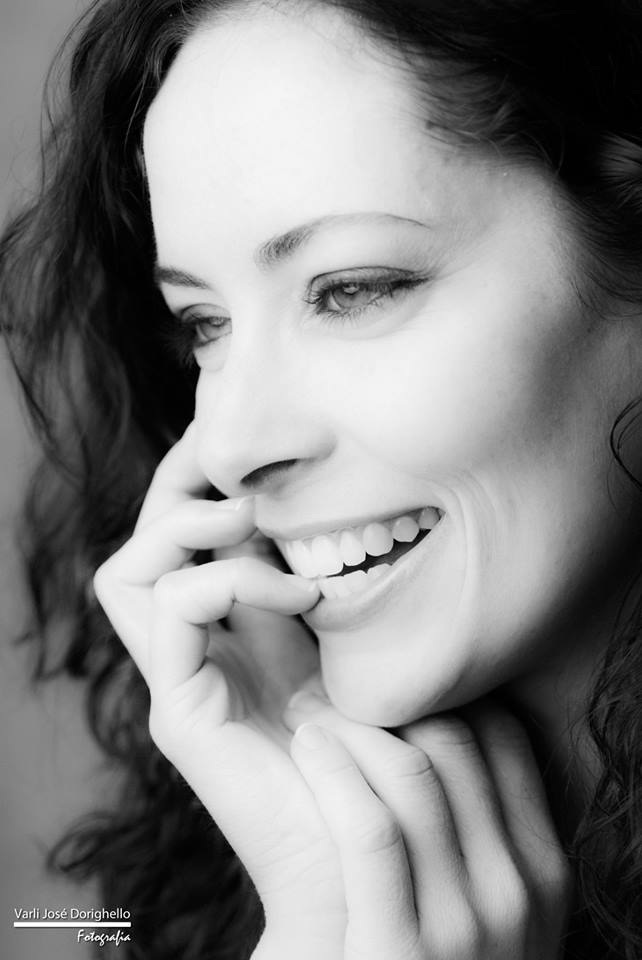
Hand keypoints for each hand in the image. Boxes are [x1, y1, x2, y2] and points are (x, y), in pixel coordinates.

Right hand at [93, 424, 347, 949]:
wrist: (371, 851)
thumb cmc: (381, 749)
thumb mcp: (359, 645)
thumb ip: (339, 592)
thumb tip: (355, 512)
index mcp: (235, 633)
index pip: (188, 542)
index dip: (205, 482)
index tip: (251, 440)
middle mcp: (196, 651)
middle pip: (144, 546)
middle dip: (177, 484)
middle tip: (221, 447)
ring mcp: (181, 680)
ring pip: (127, 573)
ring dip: (190, 526)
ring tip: (255, 518)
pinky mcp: (181, 710)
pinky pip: (170, 610)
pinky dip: (229, 581)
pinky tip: (296, 595)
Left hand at [278, 683, 572, 959]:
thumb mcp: (485, 902)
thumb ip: (475, 831)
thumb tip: (434, 729)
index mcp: (541, 868)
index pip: (502, 738)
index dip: (444, 695)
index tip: (392, 683)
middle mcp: (517, 891)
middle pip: (458, 745)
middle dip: (394, 703)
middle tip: (336, 687)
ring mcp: (465, 925)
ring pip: (415, 776)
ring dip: (354, 729)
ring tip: (311, 714)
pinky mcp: (397, 950)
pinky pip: (371, 831)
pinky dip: (337, 774)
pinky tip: (309, 748)